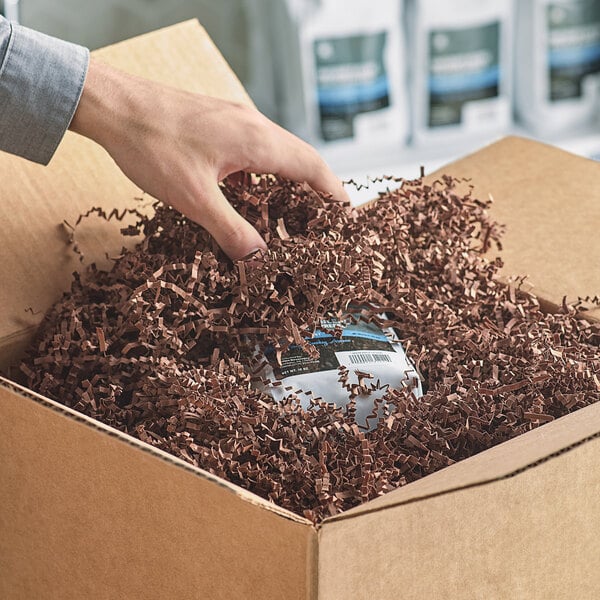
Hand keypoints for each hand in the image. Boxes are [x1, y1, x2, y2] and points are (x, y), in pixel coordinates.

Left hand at [69, 59, 349, 259]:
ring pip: (277, 154)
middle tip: (321, 222)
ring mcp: (236, 121)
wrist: (113, 105)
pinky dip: (261, 176)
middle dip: (315, 192)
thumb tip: (259, 260)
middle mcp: (253, 125)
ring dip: (287, 183)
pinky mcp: (219, 123)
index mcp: (256, 140)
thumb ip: (231, 230)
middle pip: (301, 159)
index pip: (313, 167)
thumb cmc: (151, 145)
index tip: (347, 217)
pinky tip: (248, 196)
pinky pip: (254, 151)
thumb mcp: (193, 198)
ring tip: (289, 214)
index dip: (334, 194)